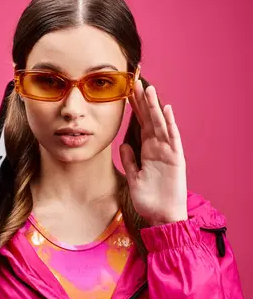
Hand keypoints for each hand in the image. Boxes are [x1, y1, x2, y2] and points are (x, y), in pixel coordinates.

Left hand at [119, 79, 187, 225]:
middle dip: (143, 101)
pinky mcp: (176, 159)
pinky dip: (170, 124)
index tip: (126, 91)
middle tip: (135, 81)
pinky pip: (173, 139)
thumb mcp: (134, 178)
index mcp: (147, 151)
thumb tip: (123, 144)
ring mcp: (167, 152)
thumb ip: (130, 161)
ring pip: (160, 125)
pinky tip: (166, 110)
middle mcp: (158, 148)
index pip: (140, 124)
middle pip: (149, 120)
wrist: (161, 217)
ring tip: (149, 89)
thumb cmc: (149, 200)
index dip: (134, 108)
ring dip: (155, 107)